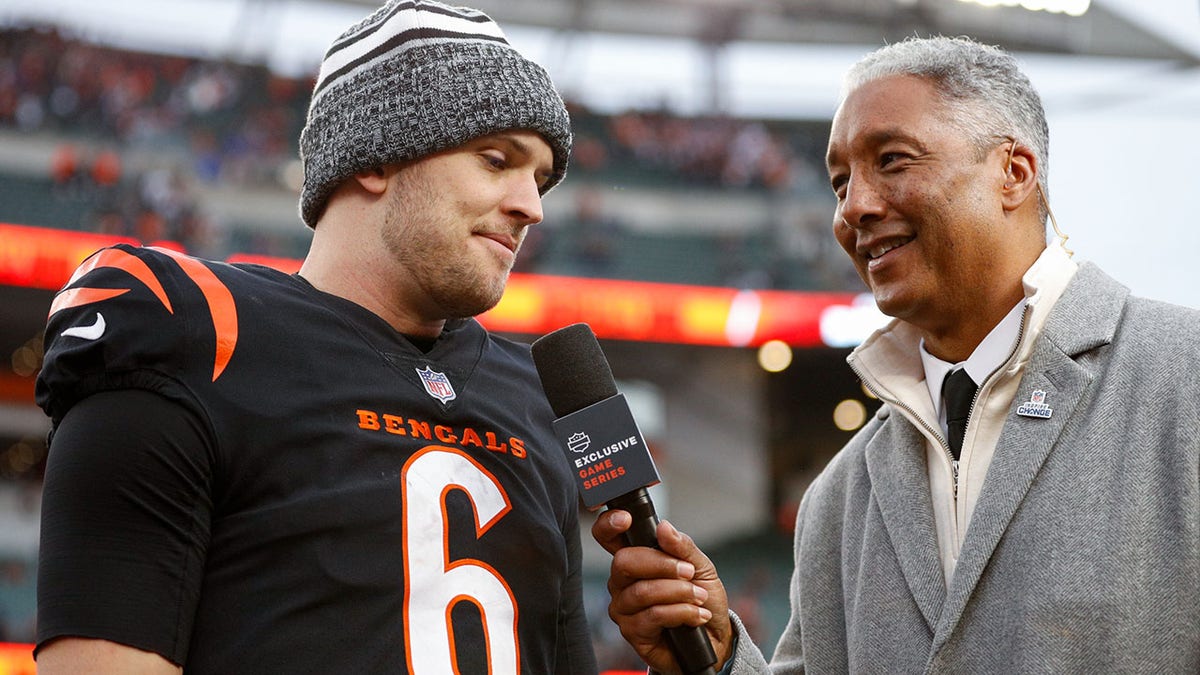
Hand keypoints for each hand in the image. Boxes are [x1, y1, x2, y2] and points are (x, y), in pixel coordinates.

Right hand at [592, 510, 733, 673]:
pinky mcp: (631, 631)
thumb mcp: (701, 567)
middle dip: (661, 564)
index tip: (625, 519)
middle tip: (689, 572)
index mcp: (636, 558)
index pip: (609, 537)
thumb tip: (664, 527)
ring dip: (678, 592)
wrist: (714, 637)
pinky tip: (696, 615)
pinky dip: (681, 612)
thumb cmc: (702, 598)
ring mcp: (624, 606)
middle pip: (624, 562)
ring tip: (699, 597)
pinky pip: (652, 615)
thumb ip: (682, 546)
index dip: (608, 524)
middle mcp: (622, 581)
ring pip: (642, 591)